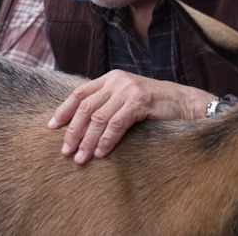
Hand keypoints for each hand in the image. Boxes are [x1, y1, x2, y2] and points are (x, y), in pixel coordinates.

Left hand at [47, 70, 213, 164]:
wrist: (185, 103)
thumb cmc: (154, 106)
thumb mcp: (126, 99)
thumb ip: (107, 104)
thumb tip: (81, 126)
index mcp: (110, 78)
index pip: (79, 94)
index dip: (64, 111)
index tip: (51, 127)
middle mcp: (116, 81)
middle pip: (86, 107)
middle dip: (73, 131)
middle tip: (66, 151)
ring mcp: (128, 90)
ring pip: (99, 118)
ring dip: (88, 141)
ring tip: (81, 158)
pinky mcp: (140, 101)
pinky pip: (117, 124)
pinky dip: (106, 140)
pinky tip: (101, 153)